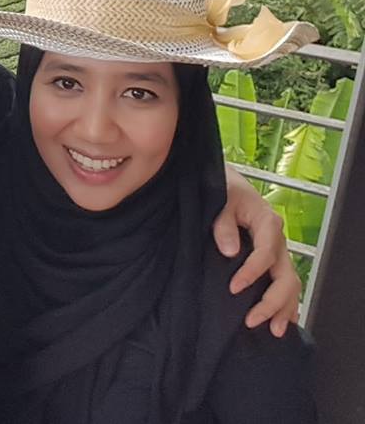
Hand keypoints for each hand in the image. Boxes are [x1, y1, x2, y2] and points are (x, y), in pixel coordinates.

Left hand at [213, 166, 300, 336]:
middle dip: (272, 302)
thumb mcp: (220, 199)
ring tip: (273, 330)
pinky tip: (282, 320)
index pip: (265, 255)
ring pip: (290, 283)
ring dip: (283, 307)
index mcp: (267, 222)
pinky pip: (285, 281)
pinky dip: (286, 302)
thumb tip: (230, 252)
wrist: (224, 180)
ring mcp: (277, 249)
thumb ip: (223, 224)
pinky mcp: (271, 255)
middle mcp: (277, 238)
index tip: (233, 288)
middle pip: (285, 276)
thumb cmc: (221, 187)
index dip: (251, 274)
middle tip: (252, 320)